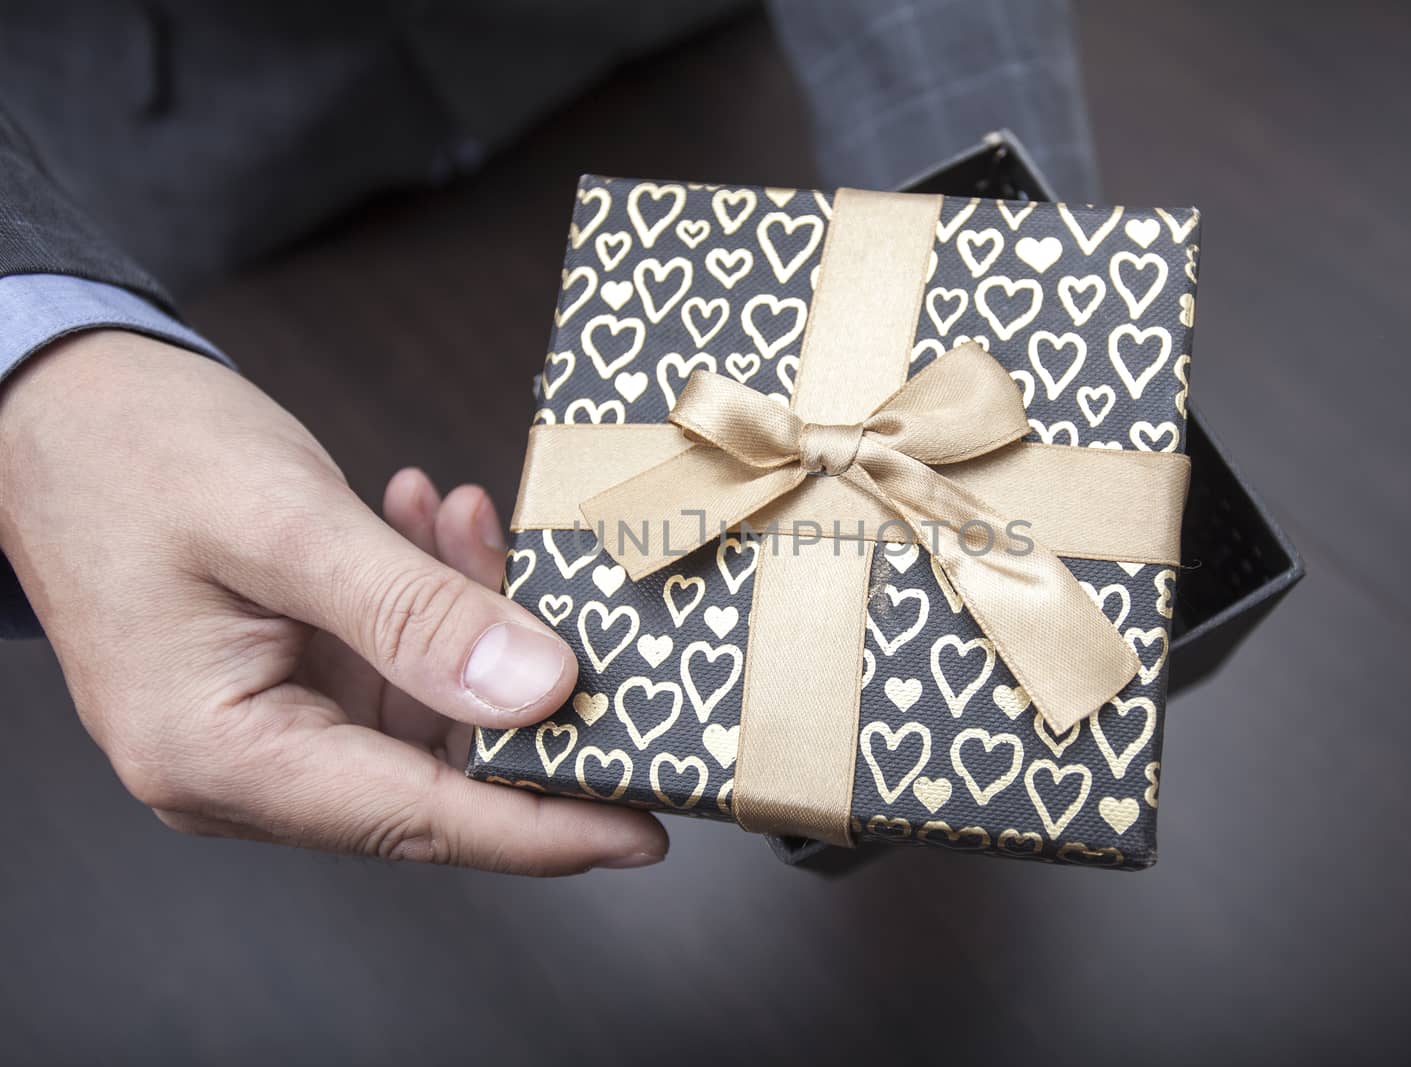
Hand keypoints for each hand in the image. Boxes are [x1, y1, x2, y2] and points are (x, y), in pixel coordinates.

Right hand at [0, 331, 665, 873]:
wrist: (47, 405)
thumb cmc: (132, 452)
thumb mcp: (286, 522)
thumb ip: (414, 613)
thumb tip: (539, 691)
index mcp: (218, 754)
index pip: (419, 818)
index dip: (544, 828)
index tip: (646, 828)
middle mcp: (235, 767)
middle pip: (428, 774)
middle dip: (519, 693)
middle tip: (585, 617)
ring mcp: (255, 729)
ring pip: (418, 713)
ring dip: (468, 625)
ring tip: (471, 525)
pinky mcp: (274, 685)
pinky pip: (384, 670)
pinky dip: (427, 605)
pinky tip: (433, 527)